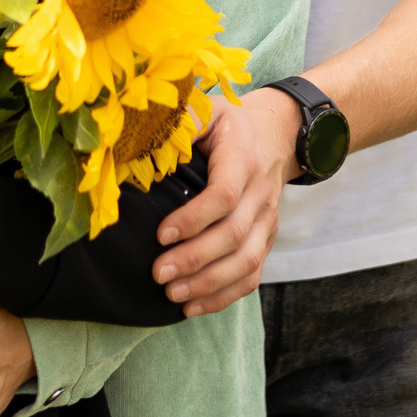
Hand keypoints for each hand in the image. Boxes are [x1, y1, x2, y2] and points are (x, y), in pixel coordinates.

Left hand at [150, 88, 299, 314]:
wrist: (278, 133)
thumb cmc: (231, 124)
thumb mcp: (207, 109)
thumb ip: (180, 120)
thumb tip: (138, 134)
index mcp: (242, 159)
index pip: (224, 195)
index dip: (194, 218)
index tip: (161, 234)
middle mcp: (260, 193)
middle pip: (234, 235)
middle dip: (195, 259)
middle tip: (158, 273)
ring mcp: (267, 220)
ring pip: (247, 261)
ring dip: (209, 284)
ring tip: (172, 294)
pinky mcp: (267, 239)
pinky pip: (252, 275)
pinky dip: (224, 296)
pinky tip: (192, 306)